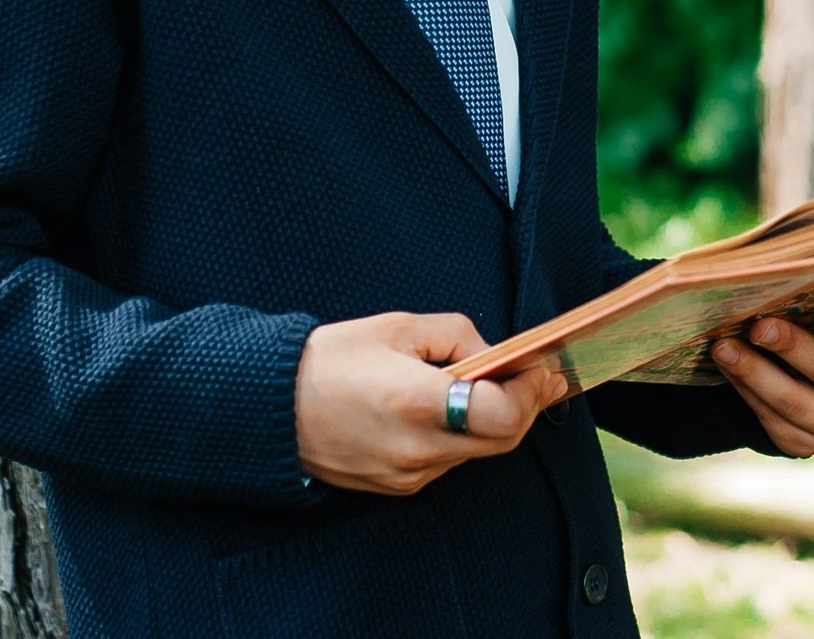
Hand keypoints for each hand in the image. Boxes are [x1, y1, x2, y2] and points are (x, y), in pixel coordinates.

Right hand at [293, 312, 568, 495]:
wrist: (271, 408)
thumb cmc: (331, 359)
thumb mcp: (398, 327)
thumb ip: (458, 337)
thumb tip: (495, 358)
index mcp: (416, 402)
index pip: (501, 414)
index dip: (529, 391)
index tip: (542, 368)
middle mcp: (417, 449)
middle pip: (501, 440)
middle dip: (525, 406)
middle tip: (538, 377)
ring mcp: (408, 474)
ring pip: (477, 453)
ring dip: (494, 422)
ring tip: (496, 385)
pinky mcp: (399, 487)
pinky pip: (448, 461)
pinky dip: (462, 436)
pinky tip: (455, 408)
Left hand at [708, 297, 813, 456]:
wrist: (807, 383)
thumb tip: (796, 261)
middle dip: (793, 347)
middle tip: (760, 326)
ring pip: (794, 403)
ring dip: (755, 373)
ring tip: (724, 348)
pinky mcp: (805, 444)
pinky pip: (772, 419)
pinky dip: (745, 391)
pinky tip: (726, 366)